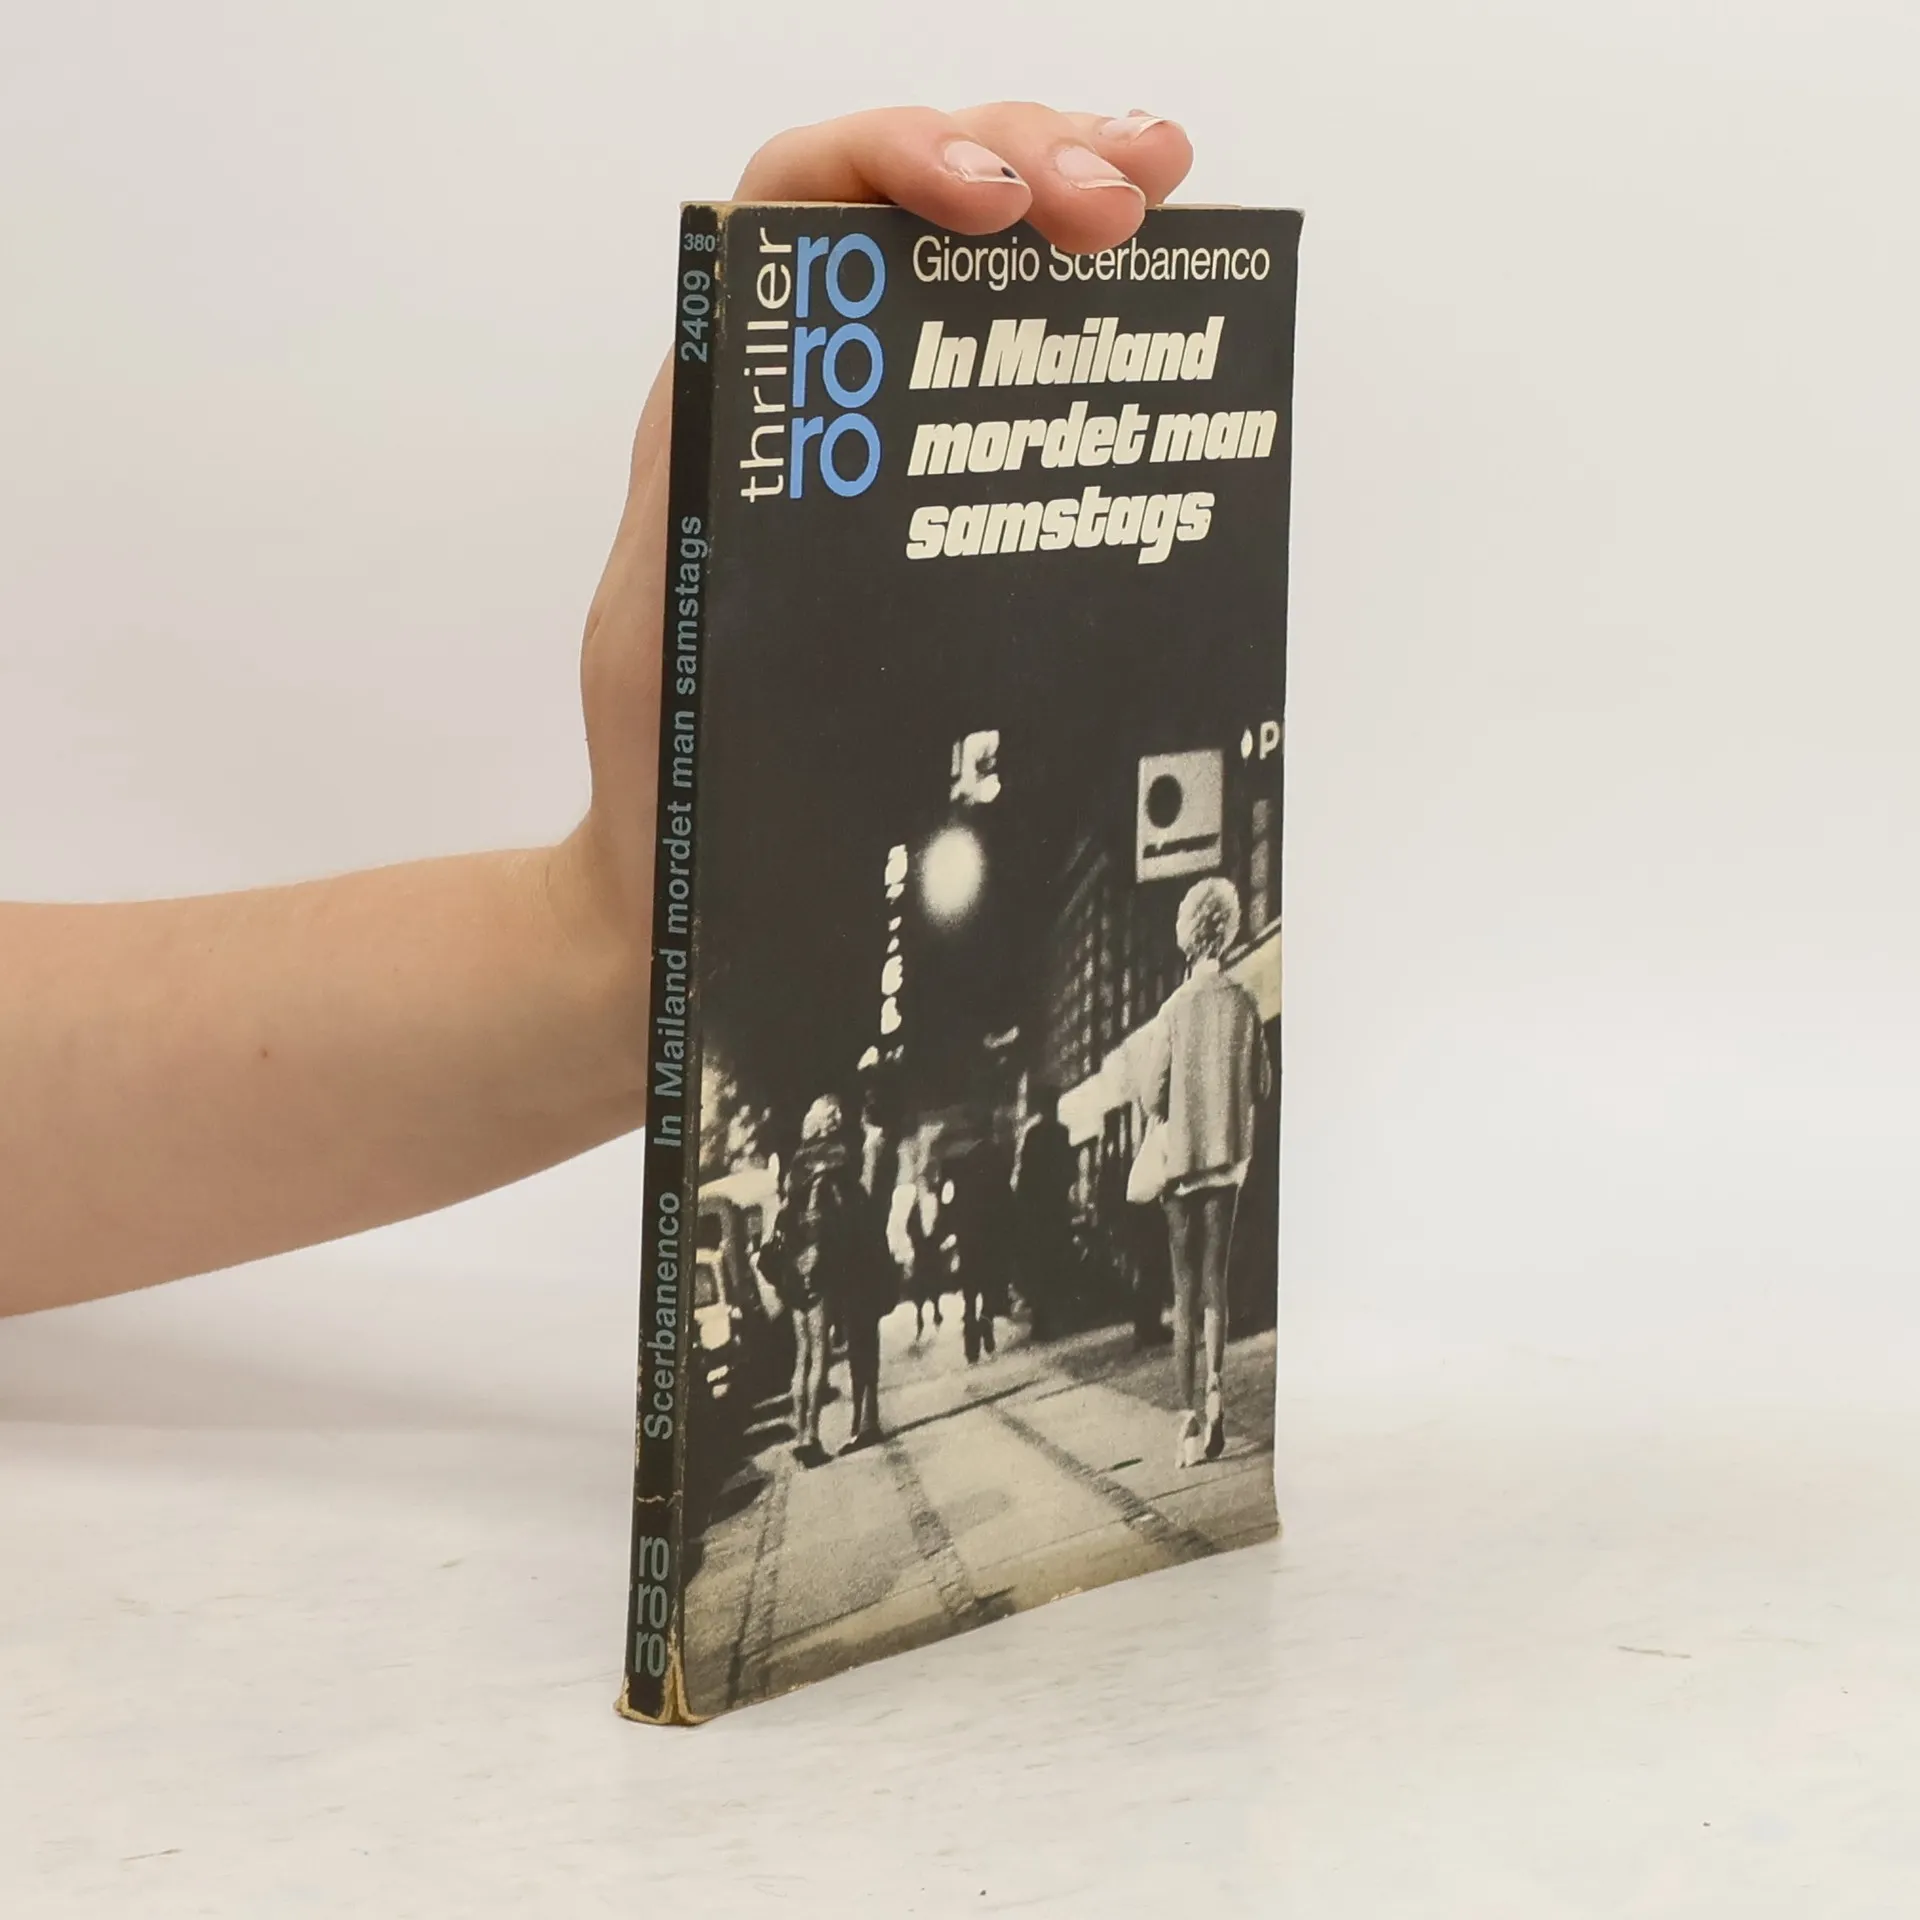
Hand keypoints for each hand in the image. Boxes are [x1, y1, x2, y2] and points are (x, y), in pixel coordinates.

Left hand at [557, 103, 1192, 975]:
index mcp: (726, 406)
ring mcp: (869, 448)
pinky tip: (1142, 289)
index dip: (899, 159)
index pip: (797, 204)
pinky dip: (1073, 310)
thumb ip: (710, 516)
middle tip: (1124, 194)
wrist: (678, 873)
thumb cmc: (666, 765)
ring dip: (1063, 191)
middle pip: (905, 205)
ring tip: (1154, 180)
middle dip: (1023, 156)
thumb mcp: (666, 625)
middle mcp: (798, 403)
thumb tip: (823, 420)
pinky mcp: (921, 509)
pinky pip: (999, 375)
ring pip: (966, 269)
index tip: (998, 202)